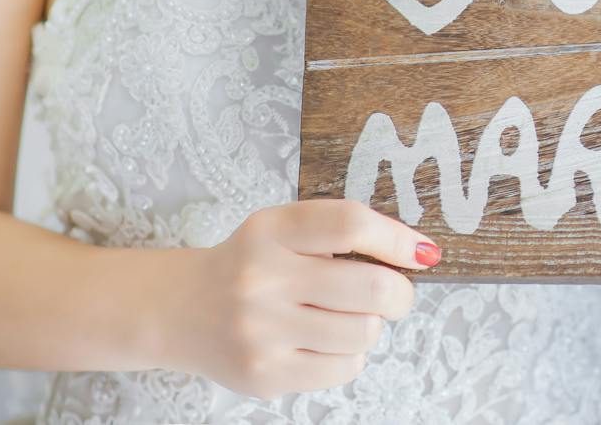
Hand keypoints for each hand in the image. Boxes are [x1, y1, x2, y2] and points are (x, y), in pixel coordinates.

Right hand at [167, 198, 431, 398]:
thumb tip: (419, 253)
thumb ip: (341, 230)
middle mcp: (262, 279)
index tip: (422, 253)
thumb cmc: (249, 264)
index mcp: (271, 230)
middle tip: (394, 296)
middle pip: (370, 287)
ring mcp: (261, 331)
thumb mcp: (282, 228)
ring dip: (370, 326)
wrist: (178, 309)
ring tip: (347, 318)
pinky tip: (325, 342)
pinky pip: (344, 368)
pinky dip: (349, 356)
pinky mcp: (264, 374)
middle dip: (399, 294)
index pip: (350, 225)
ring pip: (364, 332)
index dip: (398, 239)